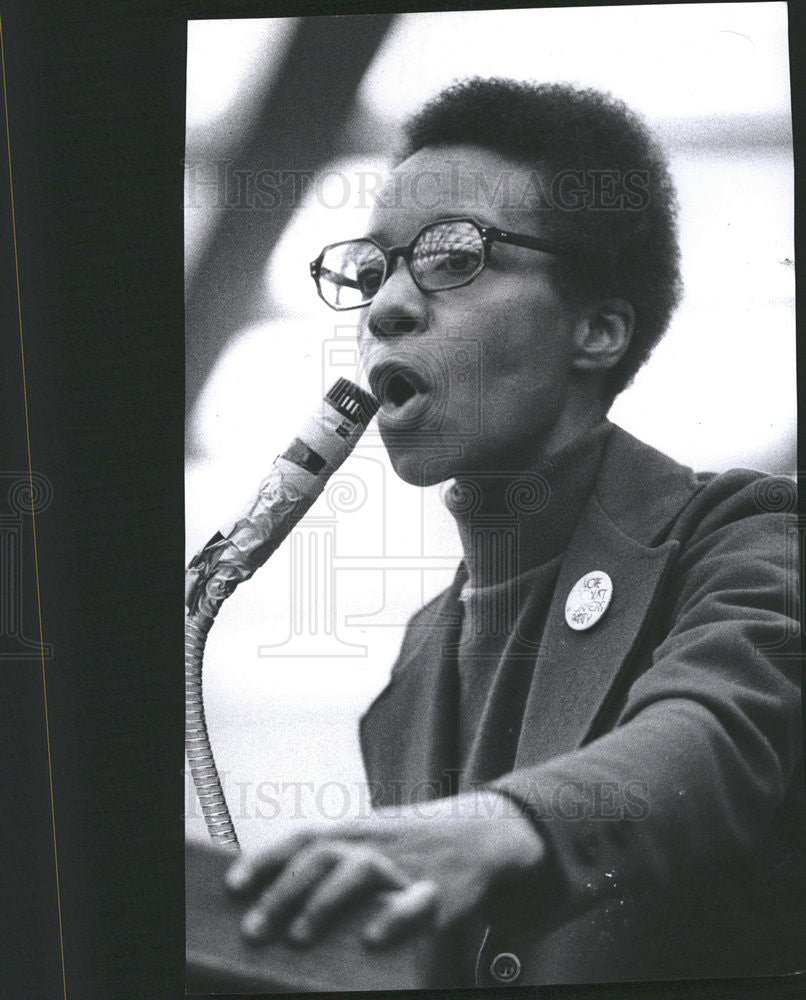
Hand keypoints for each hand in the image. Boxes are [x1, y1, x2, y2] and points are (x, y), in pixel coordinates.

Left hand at [225, 789, 545, 947]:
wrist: (478, 833)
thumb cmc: (411, 844)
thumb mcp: (368, 838)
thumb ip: (328, 857)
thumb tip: (273, 886)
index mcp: (353, 831)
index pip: (302, 838)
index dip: (265, 859)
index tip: (233, 885)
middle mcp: (373, 843)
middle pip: (321, 856)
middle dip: (282, 891)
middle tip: (254, 927)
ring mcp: (404, 864)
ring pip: (359, 870)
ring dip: (325, 902)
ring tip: (298, 935)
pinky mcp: (436, 890)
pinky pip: (414, 901)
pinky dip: (392, 916)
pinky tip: (372, 936)